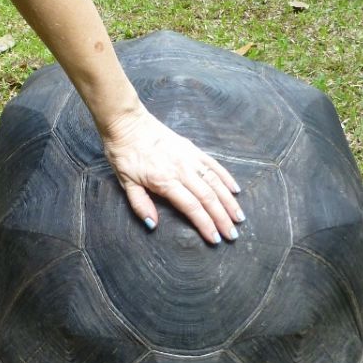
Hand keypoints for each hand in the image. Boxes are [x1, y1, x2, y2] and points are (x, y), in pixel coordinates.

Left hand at [102, 109, 243, 243]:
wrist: (128, 123)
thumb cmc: (124, 154)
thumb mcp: (126, 182)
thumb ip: (140, 205)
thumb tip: (152, 225)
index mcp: (165, 181)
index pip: (191, 207)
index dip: (206, 224)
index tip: (215, 239)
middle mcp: (182, 170)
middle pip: (208, 197)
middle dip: (222, 218)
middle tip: (233, 234)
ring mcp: (190, 158)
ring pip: (215, 182)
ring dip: (229, 201)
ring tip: (239, 217)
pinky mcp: (193, 149)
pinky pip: (214, 165)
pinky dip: (226, 178)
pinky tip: (235, 190)